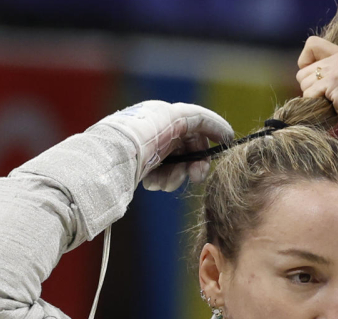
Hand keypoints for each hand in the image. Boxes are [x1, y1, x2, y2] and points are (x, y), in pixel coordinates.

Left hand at [95, 101, 233, 191]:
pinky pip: (160, 175)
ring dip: (176, 176)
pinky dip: (161, 180)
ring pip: (176, 165)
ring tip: (165, 184)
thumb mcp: (176, 116)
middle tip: (195, 178)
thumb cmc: (143, 132)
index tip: (225, 146)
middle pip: (189, 148)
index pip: (197, 124)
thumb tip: (225, 132)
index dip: (212, 135)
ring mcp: (149, 149)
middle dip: (194, 164)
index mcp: (165, 115)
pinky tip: (152, 183)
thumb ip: (202, 119)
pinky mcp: (139, 167)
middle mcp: (158, 130)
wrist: (111, 155)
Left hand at [295, 36, 337, 146]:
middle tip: (326, 98)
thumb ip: (333, 73)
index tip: (315, 80)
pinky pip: (309, 93)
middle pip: (304, 70)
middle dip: (309, 88)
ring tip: (331, 104)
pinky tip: (331, 108)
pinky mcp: (334, 81)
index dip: (306, 63)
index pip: (312, 44)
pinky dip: (315, 104)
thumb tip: (307, 77)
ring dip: (312, 97)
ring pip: (304, 82)